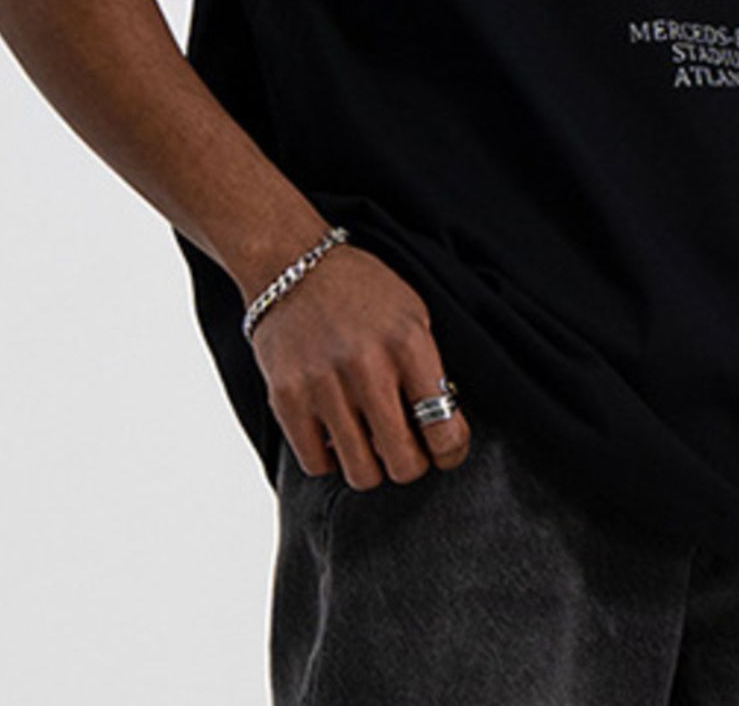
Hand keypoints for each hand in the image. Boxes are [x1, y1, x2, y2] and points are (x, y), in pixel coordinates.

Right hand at [249, 242, 470, 490]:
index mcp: (408, 342)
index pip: (445, 428)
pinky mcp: (286, 398)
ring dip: (371, 465)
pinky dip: (329, 458)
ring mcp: (324, 385)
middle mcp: (368, 366)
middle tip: (406, 448)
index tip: (445, 449)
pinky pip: (317, 464)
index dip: (451, 451)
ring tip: (369, 441)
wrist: (291, 264)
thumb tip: (441, 429)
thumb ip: (427, 368)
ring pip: (361, 474)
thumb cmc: (359, 290)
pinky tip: (335, 431)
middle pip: (404, 464)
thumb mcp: (412, 313)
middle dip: (411, 464)